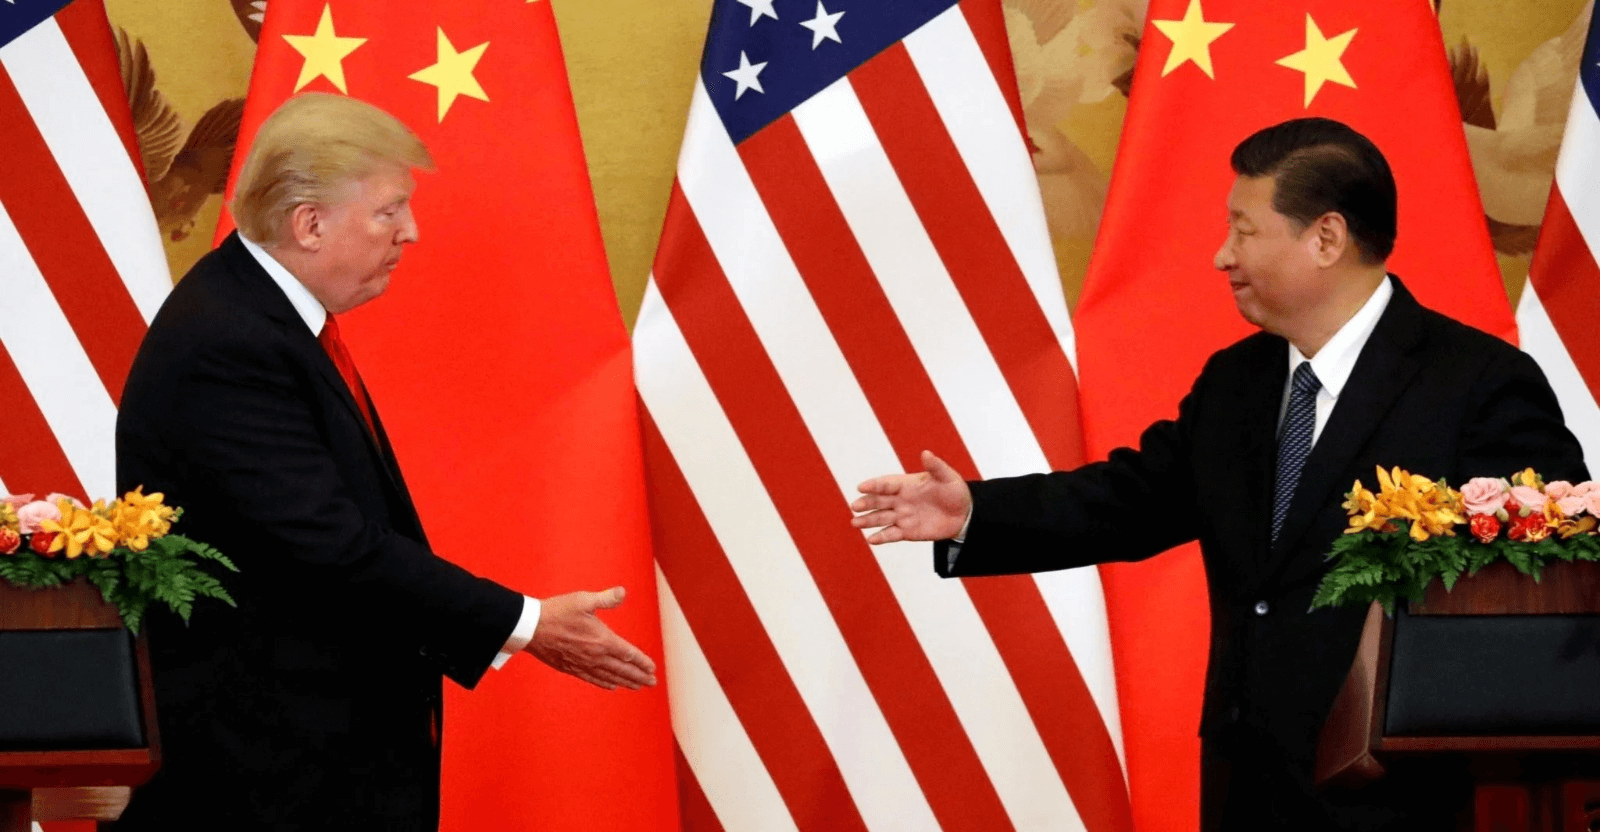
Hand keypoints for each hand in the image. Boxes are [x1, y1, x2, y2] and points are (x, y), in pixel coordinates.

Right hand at [525, 587, 656, 689]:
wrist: (531, 627)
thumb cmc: (557, 611)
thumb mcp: (583, 600)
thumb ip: (606, 598)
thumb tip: (623, 592)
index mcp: (601, 639)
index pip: (628, 654)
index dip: (642, 662)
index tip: (652, 668)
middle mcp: (595, 656)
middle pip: (622, 669)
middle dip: (639, 676)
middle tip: (652, 682)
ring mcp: (583, 664)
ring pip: (609, 677)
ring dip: (625, 682)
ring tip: (638, 686)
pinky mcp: (571, 668)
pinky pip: (593, 679)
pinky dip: (605, 683)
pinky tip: (612, 686)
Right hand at [850, 450, 971, 543]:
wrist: (964, 514)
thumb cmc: (955, 491)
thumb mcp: (948, 477)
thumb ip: (936, 467)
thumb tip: (926, 453)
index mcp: (906, 484)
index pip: (886, 484)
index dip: (874, 485)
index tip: (861, 487)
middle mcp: (900, 500)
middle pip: (878, 501)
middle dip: (866, 503)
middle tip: (855, 506)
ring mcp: (902, 516)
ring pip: (880, 518)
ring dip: (868, 520)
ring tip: (855, 523)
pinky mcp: (907, 532)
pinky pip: (891, 535)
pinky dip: (881, 537)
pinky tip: (871, 540)